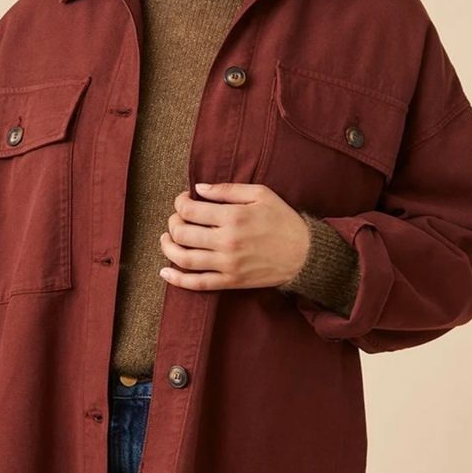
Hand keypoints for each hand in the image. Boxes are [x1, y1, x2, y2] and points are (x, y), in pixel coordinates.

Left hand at [159, 182, 309, 290]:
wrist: (305, 255)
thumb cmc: (284, 221)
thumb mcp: (261, 194)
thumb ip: (227, 190)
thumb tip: (198, 189)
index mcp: (233, 217)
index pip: (189, 210)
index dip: (180, 203)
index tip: (183, 201)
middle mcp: (227, 242)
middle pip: (182, 233)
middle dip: (172, 223)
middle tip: (176, 219)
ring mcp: (227, 265)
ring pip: (184, 258)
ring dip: (168, 248)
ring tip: (166, 240)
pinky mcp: (231, 282)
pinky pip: (198, 283)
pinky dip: (177, 280)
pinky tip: (165, 272)